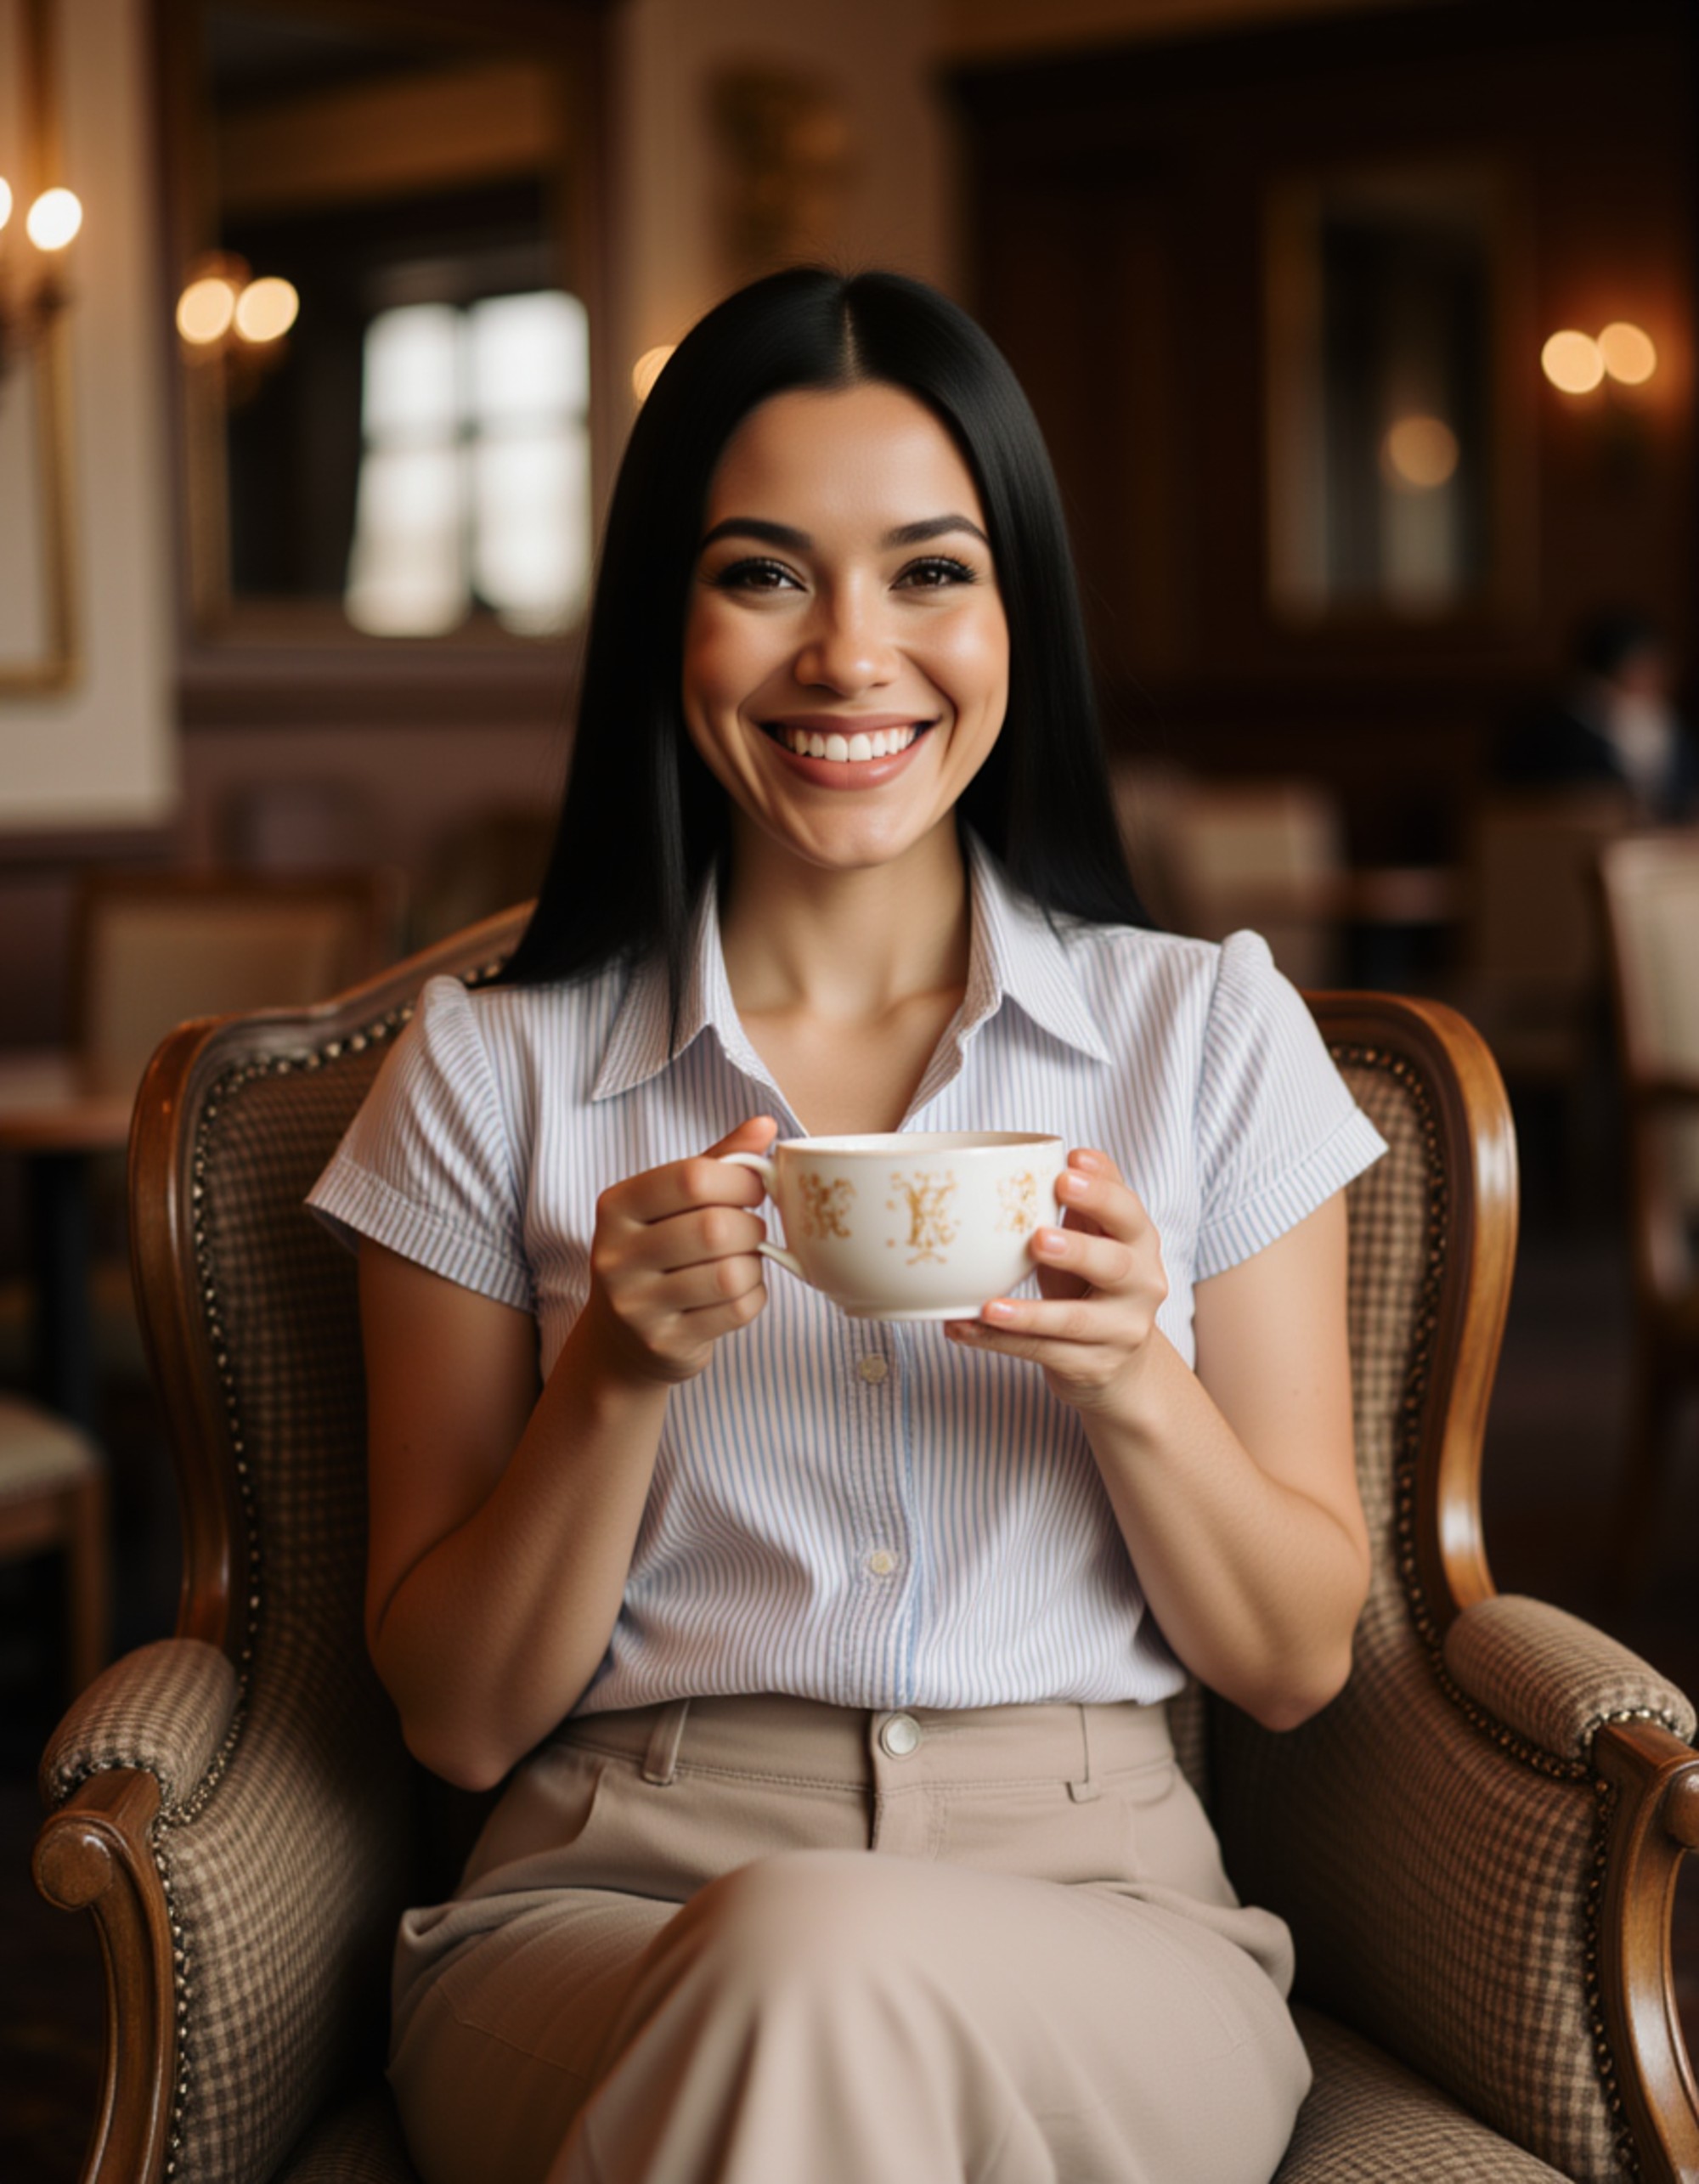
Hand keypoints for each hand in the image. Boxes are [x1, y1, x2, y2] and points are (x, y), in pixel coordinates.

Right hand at [581, 1116, 778, 1386]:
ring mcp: (636, 1305)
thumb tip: (765, 1124)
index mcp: (616, 1206)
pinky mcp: (664, 1342)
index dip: (740, 1180)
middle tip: (752, 1228)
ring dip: (754, 1264)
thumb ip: (716, 1161)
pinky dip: (753, 1296)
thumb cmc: (656, 1253)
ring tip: (744, 1260)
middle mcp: (616, 1256)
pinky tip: (739, 1290)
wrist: (620, 1339)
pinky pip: (737, 1311)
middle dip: (752, 1226)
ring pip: (730, 1274)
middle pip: (715, 1228)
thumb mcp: (670, 1203)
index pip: (691, 1177)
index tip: (754, 1189)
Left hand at [944, 1148, 1167, 1413]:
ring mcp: (1121, 1330)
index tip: (1070, 1166)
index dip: (1102, 1189)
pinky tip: (962, 1328)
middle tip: (1038, 1237)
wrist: (1121, 1366)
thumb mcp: (1099, 1238)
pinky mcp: (1093, 1366)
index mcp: (1140, 1242)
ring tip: (990, 1306)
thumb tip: (1066, 1153)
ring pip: (1076, 1321)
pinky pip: (1042, 1354)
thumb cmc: (1096, 1283)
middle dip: (1078, 1248)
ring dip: (1030, 1313)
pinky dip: (998, 1342)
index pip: (1129, 1210)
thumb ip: (1087, 1200)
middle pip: (1116, 1265)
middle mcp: (1142, 1285)